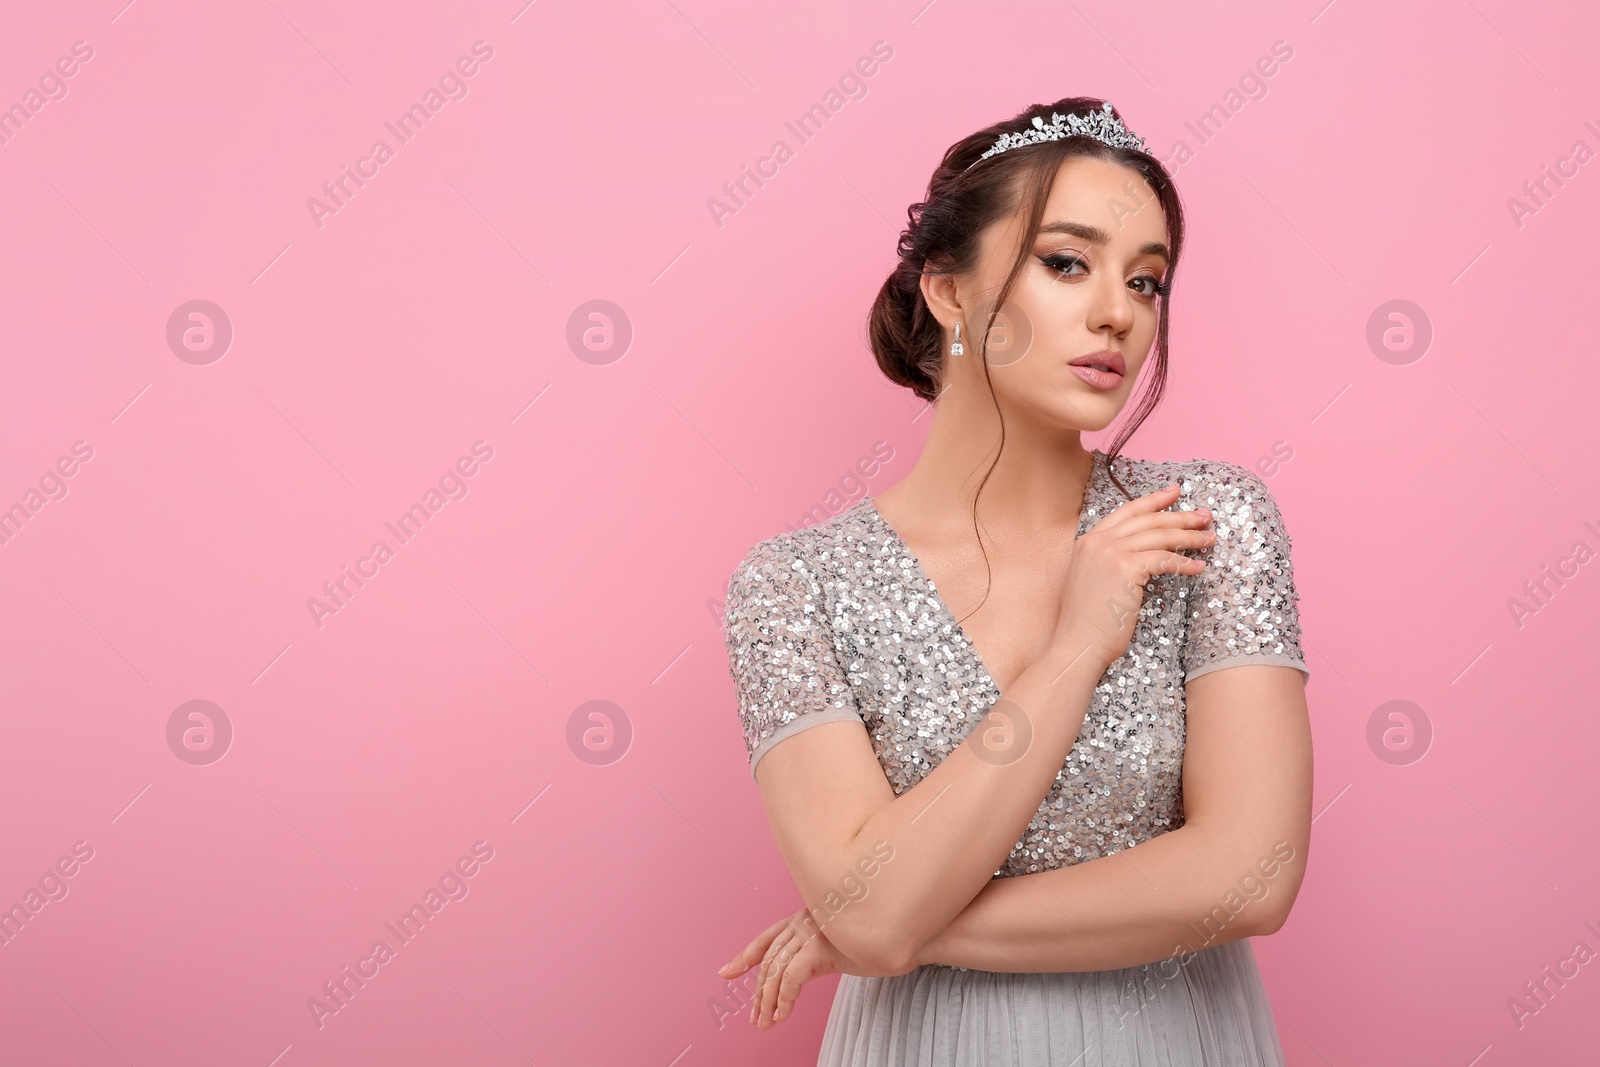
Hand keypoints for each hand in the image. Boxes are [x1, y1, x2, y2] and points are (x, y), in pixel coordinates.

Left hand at [717, 908, 913, 1028]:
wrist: (914, 935)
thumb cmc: (884, 939)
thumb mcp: (845, 941)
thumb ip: (822, 948)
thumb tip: (807, 968)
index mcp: (808, 914)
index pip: (769, 937)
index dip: (746, 955)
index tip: (727, 971)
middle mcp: (805, 918)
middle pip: (769, 958)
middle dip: (758, 990)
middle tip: (754, 1016)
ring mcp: (813, 930)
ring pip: (776, 970)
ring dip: (768, 1000)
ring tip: (765, 1023)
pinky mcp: (821, 946)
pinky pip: (792, 978)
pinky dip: (784, 999)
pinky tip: (782, 1016)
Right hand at [1052, 482, 1213, 670]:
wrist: (1077, 643)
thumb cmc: (1087, 622)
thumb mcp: (1092, 580)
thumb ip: (1108, 561)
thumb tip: (1141, 556)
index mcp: (1088, 541)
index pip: (1127, 512)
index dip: (1153, 500)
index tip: (1174, 492)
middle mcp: (1098, 541)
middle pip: (1148, 520)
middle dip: (1180, 516)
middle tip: (1204, 516)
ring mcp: (1110, 553)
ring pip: (1159, 537)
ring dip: (1189, 536)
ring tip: (1209, 538)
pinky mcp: (1125, 569)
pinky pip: (1164, 560)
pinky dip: (1185, 562)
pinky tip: (1199, 566)